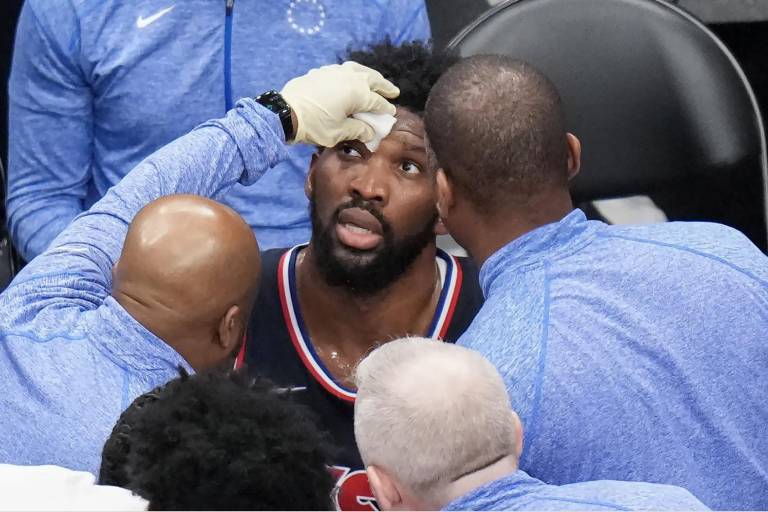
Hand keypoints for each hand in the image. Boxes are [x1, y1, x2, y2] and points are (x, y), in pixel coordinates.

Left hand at [281, 61, 398, 146]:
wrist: (286, 112)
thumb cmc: (315, 125)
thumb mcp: (339, 133)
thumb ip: (358, 130)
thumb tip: (369, 133)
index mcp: (358, 93)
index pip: (377, 102)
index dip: (385, 109)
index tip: (392, 113)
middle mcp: (350, 78)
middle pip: (373, 80)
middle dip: (384, 86)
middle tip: (393, 91)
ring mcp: (335, 71)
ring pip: (358, 70)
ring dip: (370, 75)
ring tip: (375, 80)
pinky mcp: (322, 71)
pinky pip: (343, 70)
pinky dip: (352, 73)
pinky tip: (351, 78)